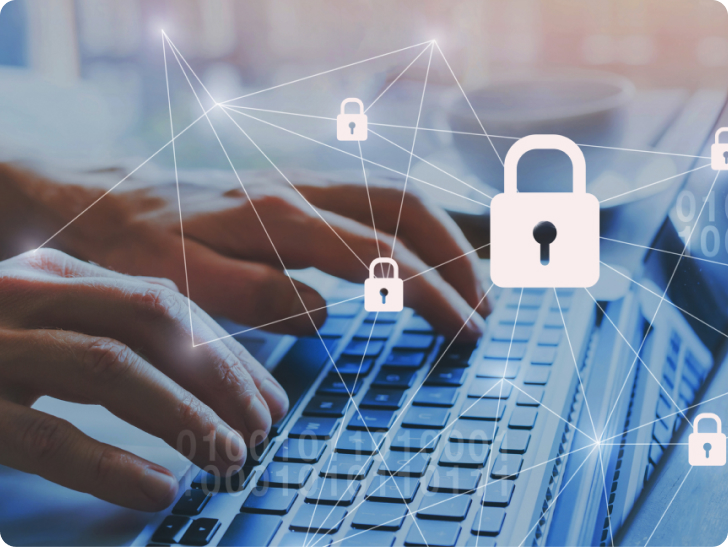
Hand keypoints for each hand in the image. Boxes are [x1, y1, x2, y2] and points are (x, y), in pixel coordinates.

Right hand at [0, 249, 287, 510]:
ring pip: (111, 367)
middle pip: (154, 322)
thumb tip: (210, 380)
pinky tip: (157, 489)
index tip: (269, 400)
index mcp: (57, 275)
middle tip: (263, 430)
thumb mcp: (49, 332)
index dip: (228, 355)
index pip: (167, 304)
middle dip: (222, 377)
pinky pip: (45, 432)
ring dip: (184, 414)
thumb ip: (113, 339)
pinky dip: (110, 462)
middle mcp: (26, 294)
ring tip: (229, 458)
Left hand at [2, 165, 489, 338]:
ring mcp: (303, 183)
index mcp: (280, 218)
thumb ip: (256, 294)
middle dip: (457, 260)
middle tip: (483, 311)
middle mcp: (302, 190)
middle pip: (406, 210)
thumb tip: (325, 312)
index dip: (433, 295)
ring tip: (471, 284)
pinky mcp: (297, 188)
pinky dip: (412, 226)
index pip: (382, 256)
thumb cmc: (139, 245)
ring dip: (443, 237)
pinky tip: (419, 253)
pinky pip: (373, 196)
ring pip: (396, 195)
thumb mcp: (181, 282)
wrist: (104, 198)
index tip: (464, 331)